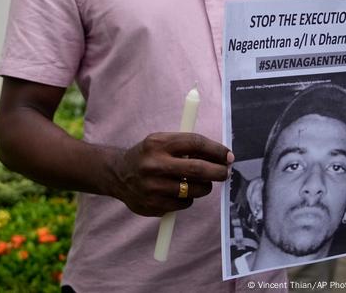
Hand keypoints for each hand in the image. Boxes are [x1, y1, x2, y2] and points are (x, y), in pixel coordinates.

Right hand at [109, 132, 233, 216]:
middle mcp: (153, 164)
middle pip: (198, 169)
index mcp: (157, 143)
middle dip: (218, 171)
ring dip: (203, 187)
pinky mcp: (152, 204)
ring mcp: (152, 187)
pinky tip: (177, 192)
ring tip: (196, 182)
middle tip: (225, 172)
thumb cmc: (149, 156)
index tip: (227, 156)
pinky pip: (184, 204)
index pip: (195, 143)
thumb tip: (222, 156)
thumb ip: (187, 146)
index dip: (216, 150)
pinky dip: (187, 198)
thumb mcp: (161, 142)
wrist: (118, 175)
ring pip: (194, 190)